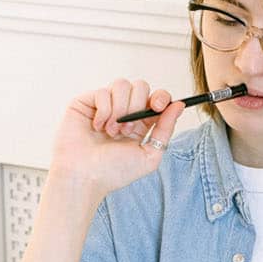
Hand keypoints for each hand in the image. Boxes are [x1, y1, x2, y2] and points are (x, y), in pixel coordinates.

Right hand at [50, 78, 185, 203]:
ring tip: (111, 131)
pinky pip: (102, 92)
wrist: (83, 176)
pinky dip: (103, 110)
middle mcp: (122, 112)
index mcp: (140, 124)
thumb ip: (165, 129)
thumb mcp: (149, 155)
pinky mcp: (86, 102)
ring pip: (121, 85)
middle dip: (136, 106)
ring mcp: (104, 105)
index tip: (158, 106)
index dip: (160, 97)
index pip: (156, 98)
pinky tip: (96, 127)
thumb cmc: (113, 172)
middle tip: (127, 130)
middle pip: (140, 86)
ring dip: (119, 110)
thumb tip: (179, 105)